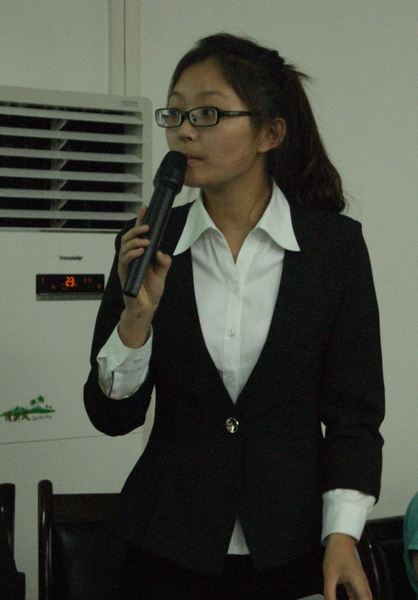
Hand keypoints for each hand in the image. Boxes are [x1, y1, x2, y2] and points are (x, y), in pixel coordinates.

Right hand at [117, 205, 171, 346]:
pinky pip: (125, 261)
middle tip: (146, 226)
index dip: (140, 221)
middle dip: (136, 229)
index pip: (138, 235)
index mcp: (139, 255)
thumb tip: (161, 252)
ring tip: (145, 240)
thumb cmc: (151, 291)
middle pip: (128, 238)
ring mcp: (126, 266)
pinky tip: (141, 251)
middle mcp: (130, 258)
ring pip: (124, 247)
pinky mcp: (124, 274)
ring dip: (135, 241)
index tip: (145, 208)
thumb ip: (164, 261)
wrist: (146, 307)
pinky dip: (132, 254)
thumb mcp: (162, 273)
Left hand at [323, 533, 371, 599]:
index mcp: (360, 584)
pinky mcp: (356, 581)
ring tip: (348, 599)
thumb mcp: (330, 575)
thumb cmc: (336, 555)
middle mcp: (363, 584)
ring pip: (364, 598)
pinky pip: (359, 595)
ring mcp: (360, 582)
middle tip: (348, 599)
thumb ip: (329, 593)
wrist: (340, 540)